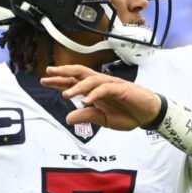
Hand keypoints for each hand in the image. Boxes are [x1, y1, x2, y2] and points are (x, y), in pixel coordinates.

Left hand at [40, 65, 160, 130]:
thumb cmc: (127, 114)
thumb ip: (87, 116)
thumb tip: (68, 118)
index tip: (43, 80)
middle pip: (79, 73)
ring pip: (90, 79)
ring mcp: (110, 84)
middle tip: (48, 73)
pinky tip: (86, 101)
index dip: (59, 80)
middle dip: (63, 72)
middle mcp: (100, 84)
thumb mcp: (103, 120)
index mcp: (94, 90)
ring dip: (77, 86)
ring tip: (65, 94)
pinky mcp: (120, 88)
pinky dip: (94, 94)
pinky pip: (105, 88)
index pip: (74, 81)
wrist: (148, 114)